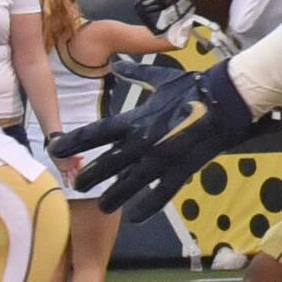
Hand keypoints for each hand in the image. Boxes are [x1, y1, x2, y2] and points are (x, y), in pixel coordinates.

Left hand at [51, 63, 256, 221]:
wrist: (227, 98)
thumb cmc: (194, 86)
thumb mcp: (160, 78)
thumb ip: (135, 74)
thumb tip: (116, 65)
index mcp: (136, 119)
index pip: (96, 133)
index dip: (72, 143)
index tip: (54, 150)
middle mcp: (143, 141)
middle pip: (108, 164)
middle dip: (90, 176)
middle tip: (75, 186)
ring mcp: (162, 158)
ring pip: (130, 183)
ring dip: (114, 196)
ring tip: (101, 207)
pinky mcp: (181, 169)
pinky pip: (162, 192)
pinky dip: (148, 205)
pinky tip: (136, 216)